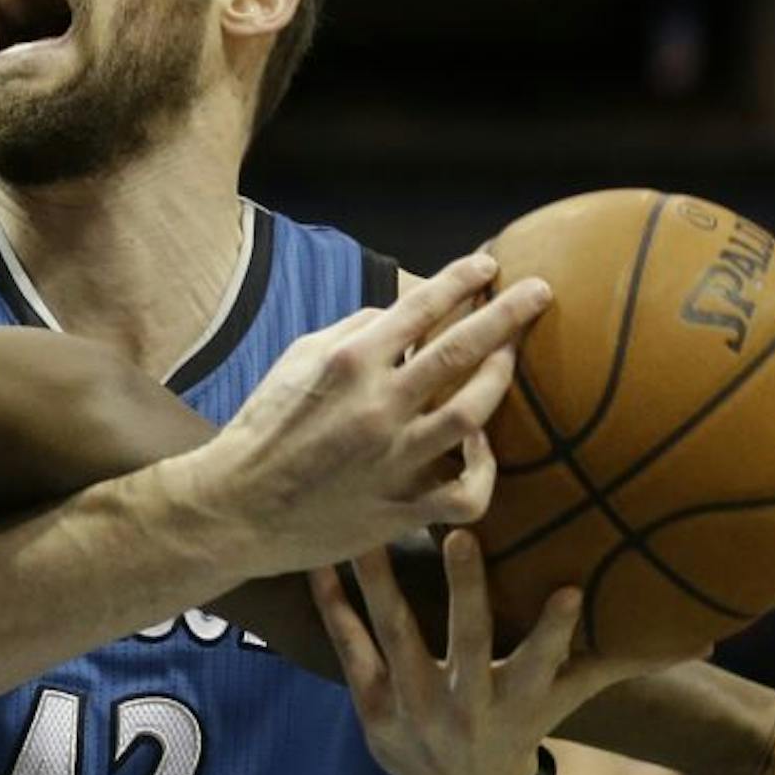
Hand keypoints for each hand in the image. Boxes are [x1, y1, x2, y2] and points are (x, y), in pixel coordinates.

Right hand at [189, 254, 551, 576]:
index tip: (490, 266)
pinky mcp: (399, 509)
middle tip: (540, 293)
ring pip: (473, 413)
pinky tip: (483, 452)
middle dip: (508, 314)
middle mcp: (378, 405)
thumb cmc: (263, 428)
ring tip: (511, 361)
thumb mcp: (295, 361)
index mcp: (349, 361)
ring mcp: (393, 459)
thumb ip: (351, 332)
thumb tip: (398, 317)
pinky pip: (465, 493)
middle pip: (462, 349)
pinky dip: (484, 472)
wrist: (234, 508)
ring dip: (501, 380)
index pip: (421, 306)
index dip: (462, 280)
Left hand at [310, 531, 673, 774]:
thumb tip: (705, 637)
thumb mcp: (568, 703)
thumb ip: (620, 663)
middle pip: (467, 644)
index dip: (560, 633)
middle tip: (459, 535)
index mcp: (520, 703)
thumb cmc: (521, 726)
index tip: (573, 590)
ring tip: (371, 529)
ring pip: (396, 636)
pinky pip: (348, 650)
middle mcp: (468, 707)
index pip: (547, 665)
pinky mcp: (371, 708)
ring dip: (382, 582)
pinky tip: (321, 561)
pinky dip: (334, 607)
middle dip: (465, 591)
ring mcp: (415, 709)